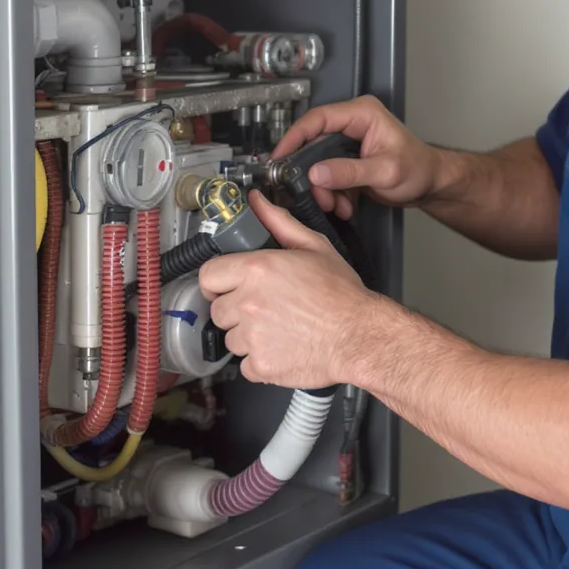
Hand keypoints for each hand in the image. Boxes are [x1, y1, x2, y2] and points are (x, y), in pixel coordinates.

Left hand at [199, 192, 375, 387]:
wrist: (360, 336)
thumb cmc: (341, 294)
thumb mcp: (314, 247)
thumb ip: (279, 222)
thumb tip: (257, 202)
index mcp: (257, 269)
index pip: (208, 275)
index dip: (217, 280)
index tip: (227, 286)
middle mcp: (248, 303)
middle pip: (217, 309)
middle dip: (236, 309)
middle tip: (264, 307)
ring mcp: (253, 337)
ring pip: (230, 338)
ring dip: (248, 335)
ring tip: (278, 327)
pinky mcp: (261, 366)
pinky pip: (246, 365)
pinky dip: (261, 360)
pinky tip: (283, 347)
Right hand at [271, 95, 440, 219]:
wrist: (431, 184)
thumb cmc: (419, 168)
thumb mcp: (384, 172)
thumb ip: (349, 172)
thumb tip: (316, 173)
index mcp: (362, 114)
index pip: (318, 119)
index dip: (295, 137)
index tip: (280, 156)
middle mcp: (353, 123)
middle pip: (314, 143)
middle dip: (311, 173)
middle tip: (311, 193)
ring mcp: (349, 141)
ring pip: (319, 162)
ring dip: (323, 188)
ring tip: (334, 205)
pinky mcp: (348, 159)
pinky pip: (329, 174)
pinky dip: (333, 192)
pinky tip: (343, 205)